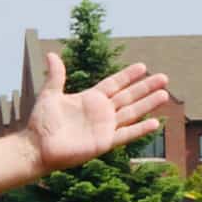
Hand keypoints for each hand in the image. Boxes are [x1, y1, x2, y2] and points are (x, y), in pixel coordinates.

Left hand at [27, 52, 168, 174]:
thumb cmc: (41, 123)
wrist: (37, 147)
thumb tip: (51, 54)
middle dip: (145, 87)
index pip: (114, 84)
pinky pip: (126, 134)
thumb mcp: (49, 95)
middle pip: (128, 96)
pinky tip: (155, 123)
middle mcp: (100, 112)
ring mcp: (104, 127)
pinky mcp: (104, 142)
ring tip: (164, 95)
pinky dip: (140, 130)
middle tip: (164, 78)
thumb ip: (55, 76)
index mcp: (89, 98)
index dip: (128, 76)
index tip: (143, 66)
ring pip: (131, 113)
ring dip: (148, 104)